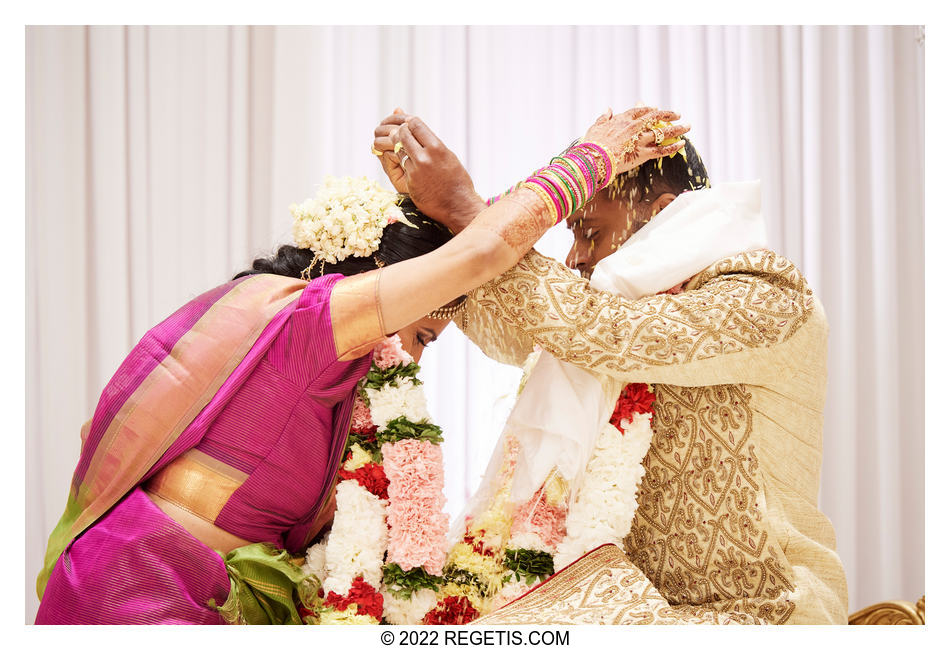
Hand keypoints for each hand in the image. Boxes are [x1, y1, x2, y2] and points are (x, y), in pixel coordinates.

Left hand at [373, 112, 482, 232]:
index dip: (410, 123)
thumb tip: (420, 132)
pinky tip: (411, 166)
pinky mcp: (410, 182)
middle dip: (400, 133)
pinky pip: (403, 167)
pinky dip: (404, 164)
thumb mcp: (449, 157)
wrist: (458, 206)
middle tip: (401, 134)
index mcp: (437, 148)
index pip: (415, 125)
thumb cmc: (457, 181)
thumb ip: (433, 144)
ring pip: (399, 151)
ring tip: (406, 149)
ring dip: (400, 148)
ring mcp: (416, 170)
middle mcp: (425, 157)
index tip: (409, 124)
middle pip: (403, 135)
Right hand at [582, 106, 690, 175]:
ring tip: (688, 126)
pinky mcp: (644, 154)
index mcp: (623, 119)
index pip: (639, 111)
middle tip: (678, 115)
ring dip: (678, 129)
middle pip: (656, 118)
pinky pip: (662, 150)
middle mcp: (635, 127)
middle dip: (669, 115)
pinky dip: (673, 147)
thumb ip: (604, 117)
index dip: (649, 109)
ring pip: (663, 132)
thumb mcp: (595, 126)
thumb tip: (608, 109)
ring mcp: (641, 140)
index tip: (656, 109)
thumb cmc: (592, 144)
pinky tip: (682, 144)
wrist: (594, 159)